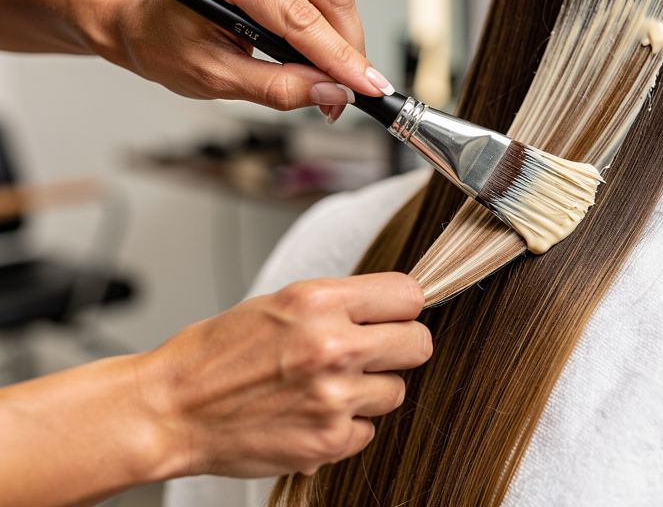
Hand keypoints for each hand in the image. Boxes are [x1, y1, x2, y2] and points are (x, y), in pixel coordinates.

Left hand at [97, 0, 389, 117]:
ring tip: (335, 83)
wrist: (144, 23)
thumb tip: (330, 93)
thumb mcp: (216, 79)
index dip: (339, 56)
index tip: (366, 87)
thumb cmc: (165, 43)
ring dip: (344, 41)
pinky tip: (324, 57)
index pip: (297, 15)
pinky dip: (332, 29)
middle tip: (353, 93)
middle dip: (348, 51)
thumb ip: (277, 87)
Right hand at [138, 272, 429, 477]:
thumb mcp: (277, 304)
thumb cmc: (215, 354)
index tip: (394, 315)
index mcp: (319, 302)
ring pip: (396, 391)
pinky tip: (310, 415)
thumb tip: (391, 309)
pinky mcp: (328, 442)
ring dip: (370, 391)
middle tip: (372, 353)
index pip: (409, 295)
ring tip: (325, 387)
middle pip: (418, 344)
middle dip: (400, 348)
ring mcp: (334, 398)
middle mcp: (333, 346)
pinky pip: (368, 431)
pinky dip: (345, 427)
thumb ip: (337, 304)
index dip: (402, 307)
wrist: (169, 410)